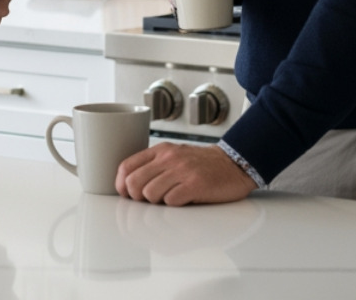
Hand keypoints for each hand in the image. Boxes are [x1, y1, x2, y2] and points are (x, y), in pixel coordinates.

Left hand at [115, 140, 254, 205]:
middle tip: (148, 202)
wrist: (234, 164)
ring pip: (150, 193)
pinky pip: (171, 200)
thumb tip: (129, 186)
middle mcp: (169, 158)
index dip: (120, 185)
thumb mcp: (174, 156)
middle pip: (134, 183)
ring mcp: (182, 170)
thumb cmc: (202, 164)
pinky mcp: (196, 184)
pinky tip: (183, 201)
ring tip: (170, 199)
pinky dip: (174, 205)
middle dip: (137, 198)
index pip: (126, 166)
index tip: (125, 195)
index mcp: (160, 150)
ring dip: (157, 203)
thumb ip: (153, 166)